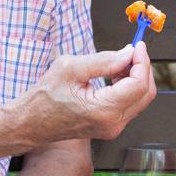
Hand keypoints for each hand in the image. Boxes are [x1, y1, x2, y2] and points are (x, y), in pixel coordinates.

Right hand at [14, 42, 156, 145]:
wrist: (30, 123)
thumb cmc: (44, 97)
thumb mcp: (71, 68)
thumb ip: (104, 60)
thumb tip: (128, 53)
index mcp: (104, 110)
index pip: (139, 84)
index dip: (142, 61)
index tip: (137, 46)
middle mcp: (113, 124)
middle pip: (145, 93)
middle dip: (142, 68)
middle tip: (130, 51)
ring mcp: (112, 128)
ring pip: (140, 99)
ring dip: (136, 77)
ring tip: (119, 62)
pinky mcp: (110, 127)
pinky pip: (130, 105)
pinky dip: (128, 87)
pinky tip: (115, 75)